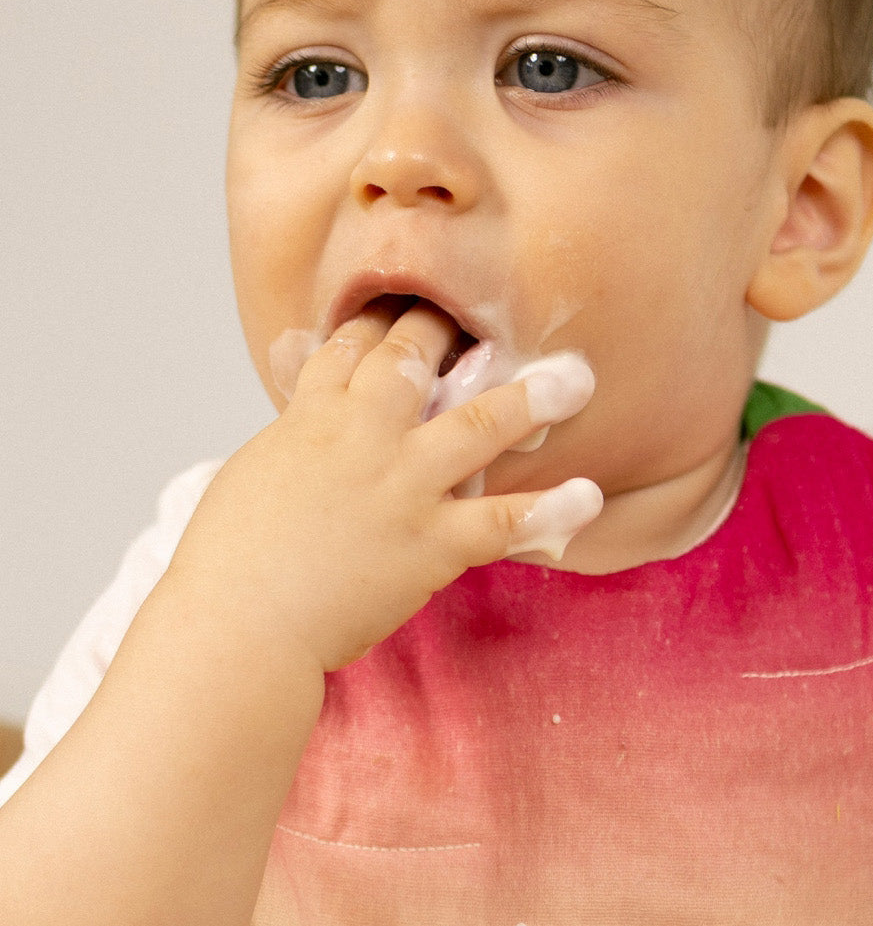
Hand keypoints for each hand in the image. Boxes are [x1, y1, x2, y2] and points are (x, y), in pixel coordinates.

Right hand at [166, 301, 600, 672]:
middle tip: (491, 313)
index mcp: (310, 417)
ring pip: (477, 425)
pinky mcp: (431, 542)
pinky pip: (503, 521)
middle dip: (451, 329)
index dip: (385, 319)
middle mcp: (362, 436)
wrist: (239, 623)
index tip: (412, 303)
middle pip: (415, 359)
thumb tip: (309, 431)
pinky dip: (550, 510)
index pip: (353, 346)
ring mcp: (403, 487)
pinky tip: (589, 497)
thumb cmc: (230, 562)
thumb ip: (295, 444)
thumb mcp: (253, 477)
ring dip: (531, 398)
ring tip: (578, 378)